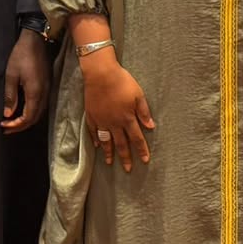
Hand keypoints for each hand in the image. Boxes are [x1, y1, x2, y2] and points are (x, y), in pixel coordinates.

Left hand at [1, 29, 49, 133]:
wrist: (36, 39)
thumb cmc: (21, 56)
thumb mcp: (11, 75)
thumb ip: (10, 96)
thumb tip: (8, 115)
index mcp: (35, 92)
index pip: (28, 118)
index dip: (16, 125)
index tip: (3, 125)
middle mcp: (44, 93)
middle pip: (35, 118)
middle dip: (21, 126)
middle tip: (6, 127)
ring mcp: (48, 88)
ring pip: (40, 112)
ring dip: (27, 119)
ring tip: (13, 121)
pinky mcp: (48, 84)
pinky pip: (42, 104)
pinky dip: (32, 111)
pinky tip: (22, 109)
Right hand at [80, 51, 154, 171]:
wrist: (101, 74)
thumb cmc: (122, 82)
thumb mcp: (138, 95)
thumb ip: (144, 112)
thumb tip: (151, 127)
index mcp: (127, 118)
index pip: (136, 138)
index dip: (141, 150)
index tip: (145, 160)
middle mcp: (114, 123)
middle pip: (121, 144)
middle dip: (125, 157)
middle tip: (127, 169)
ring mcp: (101, 120)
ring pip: (106, 141)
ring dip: (109, 153)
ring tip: (110, 163)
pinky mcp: (91, 116)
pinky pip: (93, 132)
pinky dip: (95, 140)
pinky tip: (97, 146)